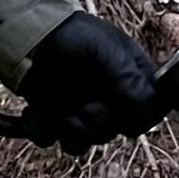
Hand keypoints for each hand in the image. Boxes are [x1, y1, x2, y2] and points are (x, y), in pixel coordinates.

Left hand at [17, 12, 162, 154]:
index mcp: (131, 82)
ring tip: (54, 109)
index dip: (135, 120)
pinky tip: (36, 112)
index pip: (148, 114)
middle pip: (113, 132)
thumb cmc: (73, 35)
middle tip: (82, 106)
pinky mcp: (57, 121)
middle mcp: (110, 101)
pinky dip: (43, 131)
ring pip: (85, 142)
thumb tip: (148, 108)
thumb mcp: (104, 49)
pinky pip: (53, 140)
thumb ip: (128, 78)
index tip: (118, 112)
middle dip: (94, 123)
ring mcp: (83, 112)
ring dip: (68, 130)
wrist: (30, 36)